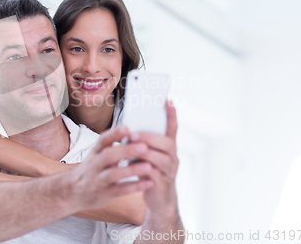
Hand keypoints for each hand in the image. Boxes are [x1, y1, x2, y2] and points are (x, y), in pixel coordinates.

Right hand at [65, 126, 154, 211]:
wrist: (74, 192)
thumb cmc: (92, 170)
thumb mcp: (96, 155)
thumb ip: (112, 146)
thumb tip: (132, 131)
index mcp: (95, 152)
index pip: (102, 140)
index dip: (114, 134)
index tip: (127, 128)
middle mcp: (95, 164)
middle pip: (108, 155)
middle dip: (126, 151)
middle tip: (144, 147)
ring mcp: (98, 180)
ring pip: (113, 174)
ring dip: (131, 170)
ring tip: (149, 166)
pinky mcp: (104, 194)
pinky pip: (120, 190)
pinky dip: (135, 187)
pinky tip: (149, 183)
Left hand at [130, 100, 179, 217]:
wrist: (159, 200)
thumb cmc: (150, 173)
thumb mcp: (147, 156)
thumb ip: (141, 144)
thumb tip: (127, 130)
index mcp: (169, 148)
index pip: (173, 128)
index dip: (172, 115)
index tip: (168, 100)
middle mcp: (173, 158)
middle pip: (167, 143)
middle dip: (149, 137)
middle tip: (132, 135)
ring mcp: (170, 172)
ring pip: (161, 159)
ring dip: (144, 153)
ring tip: (129, 149)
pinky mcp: (163, 185)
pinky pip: (153, 175)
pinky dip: (141, 170)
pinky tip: (130, 166)